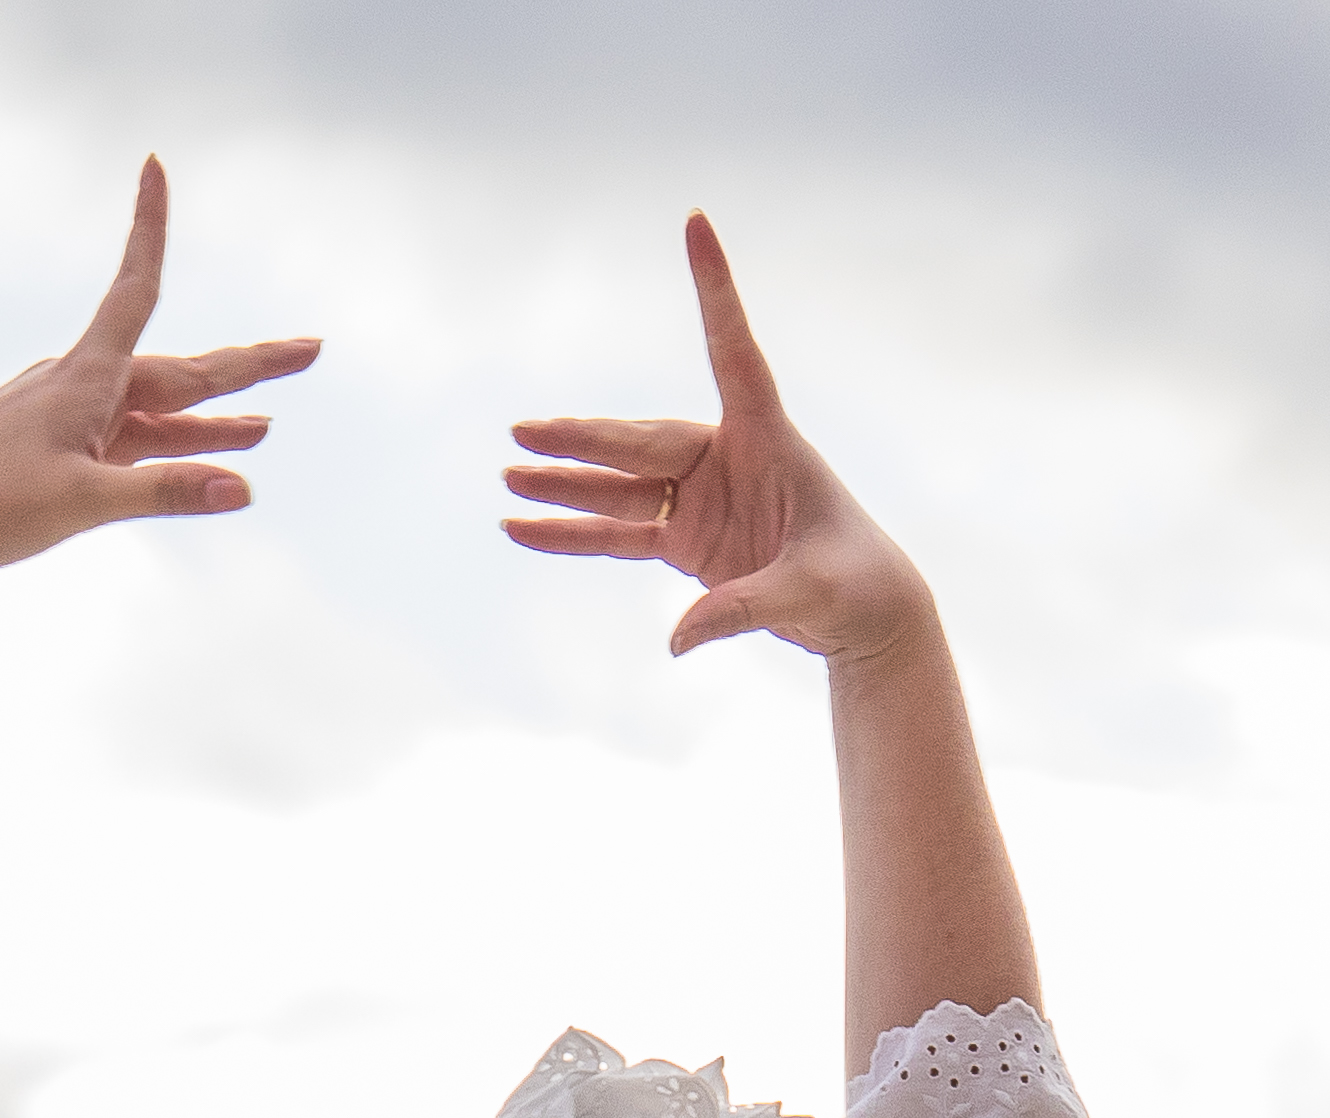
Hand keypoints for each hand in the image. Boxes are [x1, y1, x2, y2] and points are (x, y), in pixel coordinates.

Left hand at [0, 158, 318, 583]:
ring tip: (265, 427)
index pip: (136, 290)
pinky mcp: (55, 459)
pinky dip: (169, 450)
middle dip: (246, 368)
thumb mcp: (83, 503)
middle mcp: (80, 388)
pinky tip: (195, 460)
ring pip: (157, 416)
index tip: (153, 164)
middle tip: (310, 351)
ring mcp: (68, 424)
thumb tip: (244, 490)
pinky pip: (130, 447)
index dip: (150, 229)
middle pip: (179, 372)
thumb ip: (166, 494)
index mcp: (86, 379)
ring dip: (211, 422)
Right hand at [501, 214, 928, 664]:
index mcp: (769, 439)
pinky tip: (524, 532)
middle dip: (582, 439)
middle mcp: (729, 458)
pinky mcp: (688, 542)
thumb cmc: (853, 587)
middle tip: (524, 432)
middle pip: (643, 442)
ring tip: (509, 480)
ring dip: (566, 486)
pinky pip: (619, 535)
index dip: (715, 290)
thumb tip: (677, 639)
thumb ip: (741, 610)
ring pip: (621, 488)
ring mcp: (703, 500)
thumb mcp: (806, 594)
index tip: (696, 222)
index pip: (734, 352)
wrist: (864, 617)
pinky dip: (573, 537)